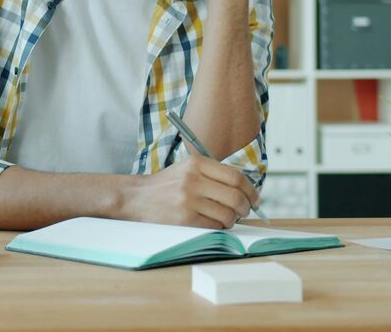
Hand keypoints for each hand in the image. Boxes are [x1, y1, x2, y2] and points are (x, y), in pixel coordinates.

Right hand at [123, 155, 260, 228]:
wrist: (135, 197)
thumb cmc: (166, 185)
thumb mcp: (187, 169)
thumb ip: (213, 174)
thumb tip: (244, 190)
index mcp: (197, 163)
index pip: (236, 177)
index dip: (250, 190)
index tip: (254, 198)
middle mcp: (193, 179)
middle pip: (235, 196)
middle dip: (246, 207)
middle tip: (245, 211)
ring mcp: (188, 200)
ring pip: (227, 214)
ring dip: (232, 220)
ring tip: (227, 219)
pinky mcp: (184, 219)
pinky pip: (214, 226)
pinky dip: (219, 227)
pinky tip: (214, 224)